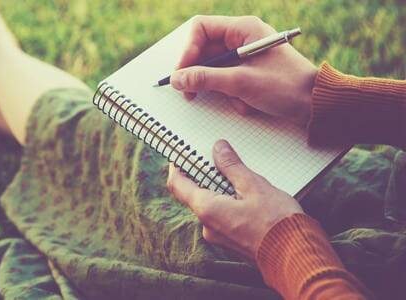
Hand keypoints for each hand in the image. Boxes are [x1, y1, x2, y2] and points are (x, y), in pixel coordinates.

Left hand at [167, 139, 303, 260]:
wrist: (297, 257)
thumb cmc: (277, 223)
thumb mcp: (254, 186)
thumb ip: (232, 167)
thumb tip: (218, 149)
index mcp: (207, 210)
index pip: (178, 185)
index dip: (177, 167)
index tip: (182, 154)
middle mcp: (207, 226)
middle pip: (195, 194)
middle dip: (204, 176)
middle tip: (217, 158)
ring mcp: (219, 236)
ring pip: (211, 206)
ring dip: (220, 190)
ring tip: (240, 175)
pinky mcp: (232, 241)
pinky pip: (223, 217)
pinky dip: (229, 203)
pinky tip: (248, 195)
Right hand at [171, 15, 317, 127]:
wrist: (317, 105)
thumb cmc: (286, 87)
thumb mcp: (240, 83)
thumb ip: (205, 79)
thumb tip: (176, 79)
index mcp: (243, 29)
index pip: (201, 29)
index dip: (187, 50)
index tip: (181, 73)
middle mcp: (242, 38)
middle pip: (204, 51)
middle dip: (199, 74)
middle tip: (190, 94)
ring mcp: (245, 56)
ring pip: (213, 70)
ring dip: (219, 89)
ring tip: (235, 100)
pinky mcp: (248, 73)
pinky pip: (226, 82)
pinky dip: (232, 96)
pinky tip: (247, 104)